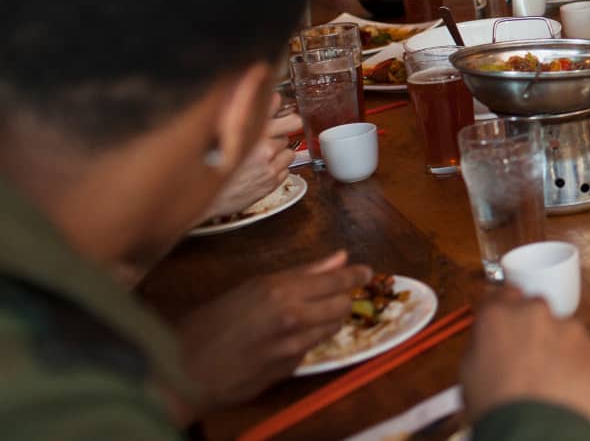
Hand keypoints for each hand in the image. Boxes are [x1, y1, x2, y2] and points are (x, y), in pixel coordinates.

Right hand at [175, 252, 370, 413]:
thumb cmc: (210, 322)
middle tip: (334, 295)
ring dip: (327, 321)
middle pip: (342, 305)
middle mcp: (291, 316)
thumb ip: (300, 274)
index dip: (356, 276)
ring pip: (332, 329)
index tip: (366, 272)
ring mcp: (292, 346)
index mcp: (279, 290)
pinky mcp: (290, 369)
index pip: (336, 281)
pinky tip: (285, 339)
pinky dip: (307, 341)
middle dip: (342, 299)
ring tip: (306, 316)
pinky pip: (311, 349)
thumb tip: (340, 258)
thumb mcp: (252, 287)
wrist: (184, 369)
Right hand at [201, 109, 301, 221]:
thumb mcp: (217, 133)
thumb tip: (256, 96)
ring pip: (288, 147)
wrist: (198, 199)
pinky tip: (260, 170)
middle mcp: (262, 145)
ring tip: (260, 156)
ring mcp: (269, 164)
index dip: (274, 104)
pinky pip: (286, 168)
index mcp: (245, 128)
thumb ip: (239, 115)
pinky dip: (277, 168)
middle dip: (284, 126)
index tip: (272, 108)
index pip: (274, 102)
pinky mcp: (272, 181)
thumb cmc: (204, 167)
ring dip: (279, 151)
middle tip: (277, 131)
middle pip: (292, 122)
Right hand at [461, 288, 589, 429]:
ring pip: (564, 331)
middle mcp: (534, 313)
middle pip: (535, 310)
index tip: (507, 320)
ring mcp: (568, 328)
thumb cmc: (500, 410)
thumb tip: (489, 340)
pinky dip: (580, 364)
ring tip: (551, 382)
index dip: (505, 309)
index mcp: (497, 317)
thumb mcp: (470, 374)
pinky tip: (569, 388)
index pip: (502, 294)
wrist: (539, 433)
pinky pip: (586, 350)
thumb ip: (482, 344)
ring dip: (559, 348)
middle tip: (528, 360)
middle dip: (534, 329)